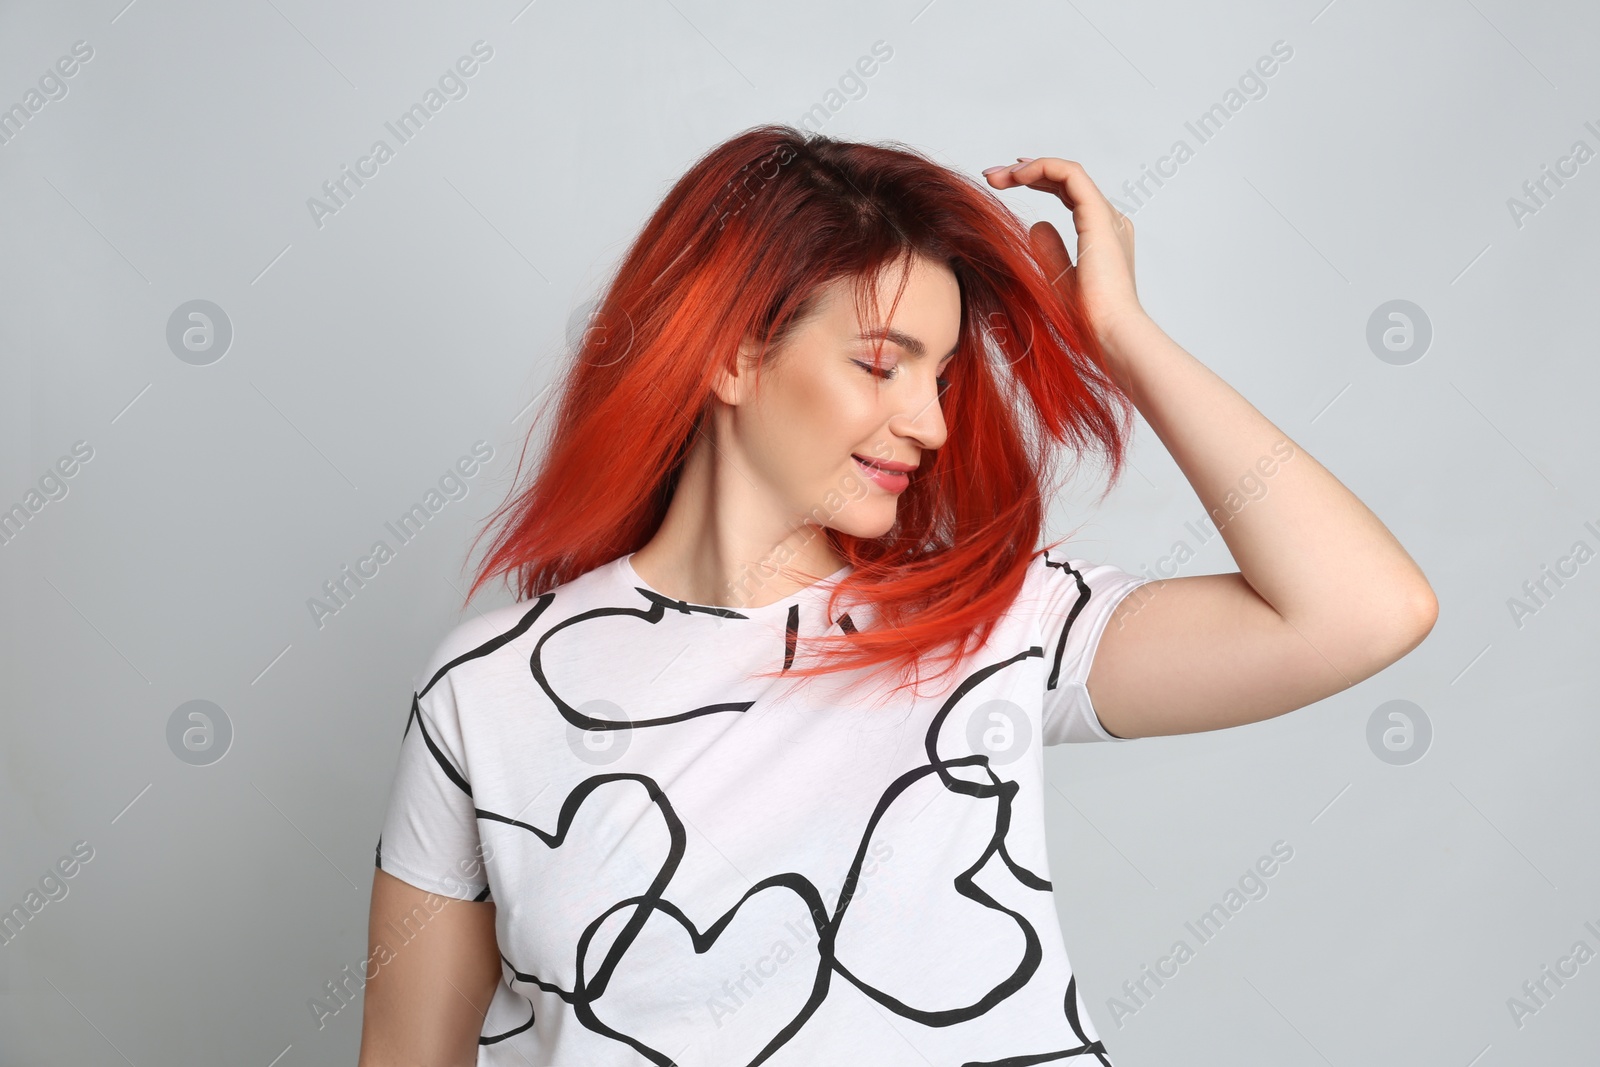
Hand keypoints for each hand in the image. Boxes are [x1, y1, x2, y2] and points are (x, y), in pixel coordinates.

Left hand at [983, 156, 1147, 356]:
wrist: (1109, 332)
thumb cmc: (1086, 318)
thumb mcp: (1056, 280)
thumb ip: (1049, 251)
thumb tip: (1037, 225)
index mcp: (1101, 234)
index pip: (1067, 194)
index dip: (1035, 182)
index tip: (1001, 184)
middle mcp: (1107, 220)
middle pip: (1064, 181)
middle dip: (1025, 172)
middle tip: (991, 176)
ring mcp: (1106, 216)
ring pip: (1067, 172)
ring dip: (1028, 168)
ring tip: (996, 177)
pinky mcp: (1099, 216)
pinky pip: (1070, 175)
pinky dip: (1042, 168)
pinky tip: (1016, 177)